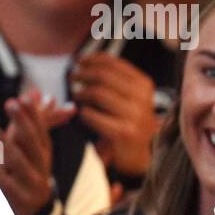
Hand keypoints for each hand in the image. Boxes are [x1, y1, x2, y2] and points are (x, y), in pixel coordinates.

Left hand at [0, 90, 73, 214]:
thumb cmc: (27, 174)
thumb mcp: (32, 149)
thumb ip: (35, 122)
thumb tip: (39, 92)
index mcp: (43, 152)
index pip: (40, 129)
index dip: (33, 113)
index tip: (22, 97)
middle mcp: (41, 166)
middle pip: (32, 141)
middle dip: (22, 121)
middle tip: (9, 103)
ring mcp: (31, 184)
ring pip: (19, 162)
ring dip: (3, 142)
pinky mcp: (18, 201)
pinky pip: (6, 186)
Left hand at [70, 53, 156, 176]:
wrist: (140, 155)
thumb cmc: (128, 122)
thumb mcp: (128, 97)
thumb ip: (113, 80)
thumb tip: (85, 62)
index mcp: (143, 84)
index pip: (114, 63)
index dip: (93, 59)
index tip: (78, 60)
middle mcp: (142, 97)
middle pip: (104, 76)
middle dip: (83, 74)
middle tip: (71, 77)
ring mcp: (135, 115)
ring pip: (99, 93)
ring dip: (81, 92)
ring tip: (75, 94)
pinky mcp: (125, 132)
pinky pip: (95, 116)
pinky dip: (85, 113)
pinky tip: (82, 113)